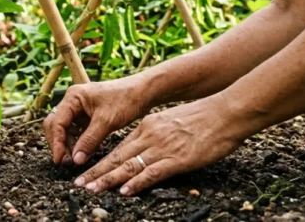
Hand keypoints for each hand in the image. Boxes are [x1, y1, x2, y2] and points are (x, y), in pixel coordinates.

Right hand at [43, 75, 153, 165]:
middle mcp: (73, 100)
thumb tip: (75, 160)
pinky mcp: (87, 114)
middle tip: (66, 162)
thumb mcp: (107, 122)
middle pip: (56, 125)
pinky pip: (77, 130)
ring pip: (66, 129)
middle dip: (60, 143)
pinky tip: (89, 151)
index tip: (60, 160)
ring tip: (78, 159)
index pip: (57, 122)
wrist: (144, 92)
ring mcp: (79, 107)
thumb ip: (89, 141)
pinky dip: (80, 141)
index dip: (56, 143)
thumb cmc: (126, 100)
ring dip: (70, 144)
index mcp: (74, 97)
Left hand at [73, 96, 244, 195]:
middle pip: (117, 157)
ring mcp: (163, 148)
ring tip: (92, 189)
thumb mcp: (170, 122)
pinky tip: (125, 191)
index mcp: (147, 127)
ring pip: (129, 165)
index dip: (100, 161)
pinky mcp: (178, 159)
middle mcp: (149, 136)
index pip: (118, 147)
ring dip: (108, 179)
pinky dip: (137, 182)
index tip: (85, 171)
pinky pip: (153, 172)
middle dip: (96, 172)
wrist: (225, 112)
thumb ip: (155, 133)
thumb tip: (143, 148)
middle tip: (79, 184)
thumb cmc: (202, 119)